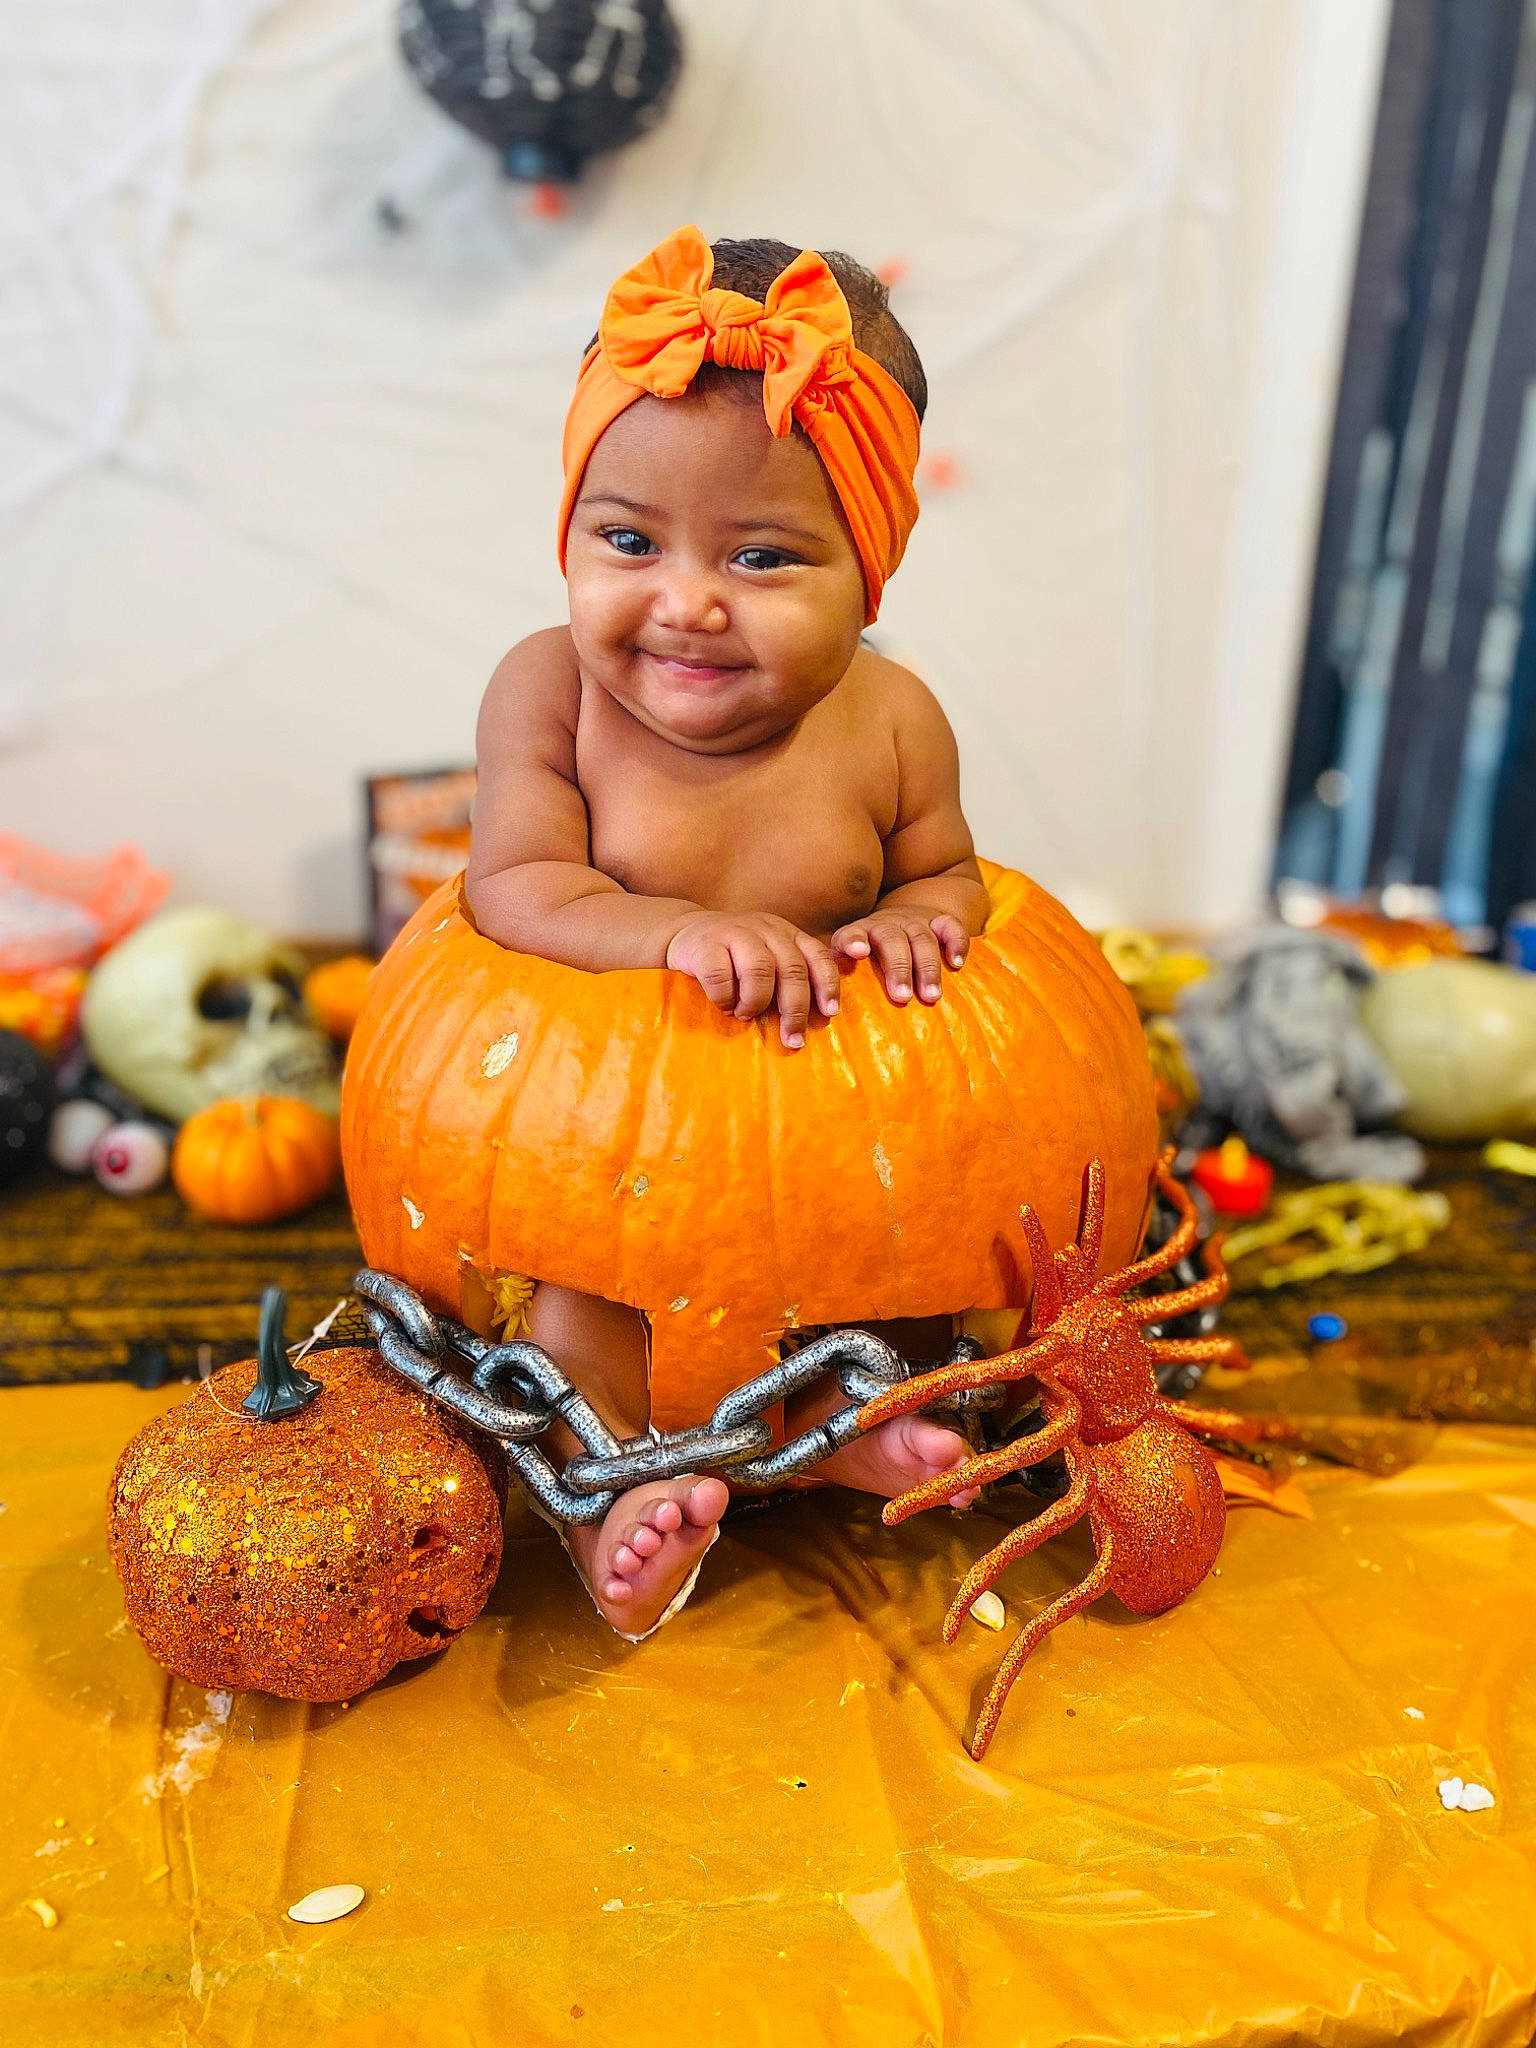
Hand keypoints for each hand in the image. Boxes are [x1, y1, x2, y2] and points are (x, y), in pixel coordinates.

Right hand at [665, 912, 840, 1049]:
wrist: (687, 932)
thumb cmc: (735, 956)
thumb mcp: (768, 955)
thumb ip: (790, 974)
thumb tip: (821, 1015)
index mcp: (787, 933)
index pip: (817, 956)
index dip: (827, 985)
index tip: (830, 1013)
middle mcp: (766, 929)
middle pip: (791, 969)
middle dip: (795, 1010)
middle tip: (792, 1038)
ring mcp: (735, 933)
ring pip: (759, 971)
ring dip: (756, 1002)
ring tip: (747, 1015)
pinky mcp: (706, 945)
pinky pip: (721, 977)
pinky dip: (725, 998)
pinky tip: (725, 1006)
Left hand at [831, 908, 969, 1004]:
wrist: (904, 920)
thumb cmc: (872, 955)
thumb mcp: (852, 964)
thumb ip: (839, 983)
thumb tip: (820, 1016)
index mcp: (859, 935)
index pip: (851, 933)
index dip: (853, 940)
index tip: (858, 953)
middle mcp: (886, 925)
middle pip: (891, 939)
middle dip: (898, 967)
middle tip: (902, 997)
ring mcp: (914, 921)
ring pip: (921, 937)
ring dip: (927, 966)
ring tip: (931, 996)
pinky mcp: (938, 920)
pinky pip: (950, 925)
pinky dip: (956, 942)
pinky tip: (957, 964)